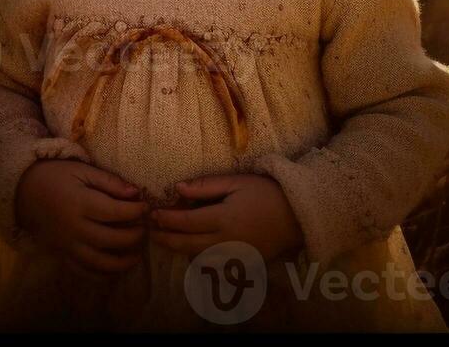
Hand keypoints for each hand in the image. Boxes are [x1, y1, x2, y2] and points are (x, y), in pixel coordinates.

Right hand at [14, 158, 148, 275]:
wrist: (22, 191)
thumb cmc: (55, 176)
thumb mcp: (82, 170)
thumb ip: (109, 182)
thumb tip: (135, 194)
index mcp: (80, 204)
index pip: (115, 212)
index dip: (135, 211)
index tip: (145, 207)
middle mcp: (74, 228)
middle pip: (111, 239)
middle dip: (133, 236)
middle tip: (144, 229)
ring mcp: (67, 245)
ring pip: (99, 262)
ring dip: (122, 263)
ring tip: (136, 256)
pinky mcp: (61, 254)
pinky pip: (83, 271)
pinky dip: (100, 276)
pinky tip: (114, 271)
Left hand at [148, 173, 304, 263]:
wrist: (297, 215)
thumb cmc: (266, 193)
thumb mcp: (236, 182)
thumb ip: (206, 186)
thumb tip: (178, 188)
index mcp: (223, 219)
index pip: (185, 222)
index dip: (166, 219)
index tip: (153, 214)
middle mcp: (225, 241)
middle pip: (186, 245)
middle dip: (166, 239)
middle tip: (151, 232)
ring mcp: (233, 256)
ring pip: (197, 258)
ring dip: (180, 250)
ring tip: (168, 239)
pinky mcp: (241, 263)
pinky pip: (214, 265)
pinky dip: (199, 259)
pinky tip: (194, 248)